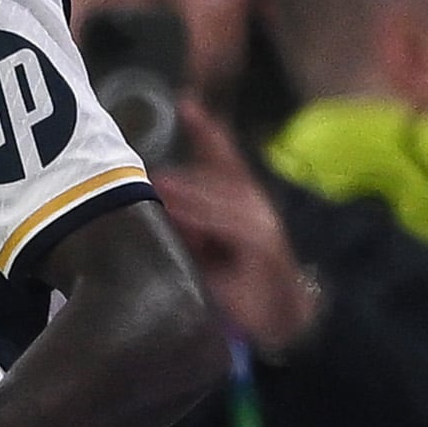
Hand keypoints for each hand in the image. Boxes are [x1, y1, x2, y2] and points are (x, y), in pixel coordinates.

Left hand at [153, 101, 318, 352]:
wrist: (273, 323)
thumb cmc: (234, 286)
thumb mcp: (199, 248)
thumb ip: (183, 221)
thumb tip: (154, 197)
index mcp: (239, 206)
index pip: (224, 162)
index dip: (207, 133)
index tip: (187, 103)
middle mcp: (255, 210)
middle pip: (228, 171)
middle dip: (203, 149)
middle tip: (169, 143)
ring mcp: (263, 228)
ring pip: (227, 198)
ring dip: (192, 191)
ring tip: (160, 184)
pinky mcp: (266, 250)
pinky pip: (233, 227)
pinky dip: (206, 219)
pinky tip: (180, 214)